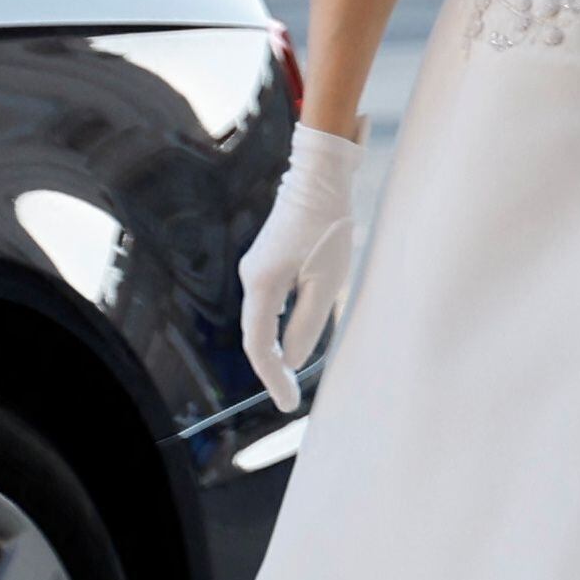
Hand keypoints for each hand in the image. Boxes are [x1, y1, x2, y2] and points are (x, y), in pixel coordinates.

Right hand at [238, 125, 362, 411]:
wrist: (321, 176)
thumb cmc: (328, 225)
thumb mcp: (327, 279)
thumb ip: (310, 322)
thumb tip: (295, 359)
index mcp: (261, 285)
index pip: (259, 345)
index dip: (272, 377)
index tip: (288, 403)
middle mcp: (252, 278)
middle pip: (255, 335)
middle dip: (271, 368)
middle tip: (290, 397)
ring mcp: (257, 267)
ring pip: (261, 319)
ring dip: (274, 348)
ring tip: (290, 376)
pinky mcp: (268, 259)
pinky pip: (269, 304)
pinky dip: (278, 327)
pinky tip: (291, 338)